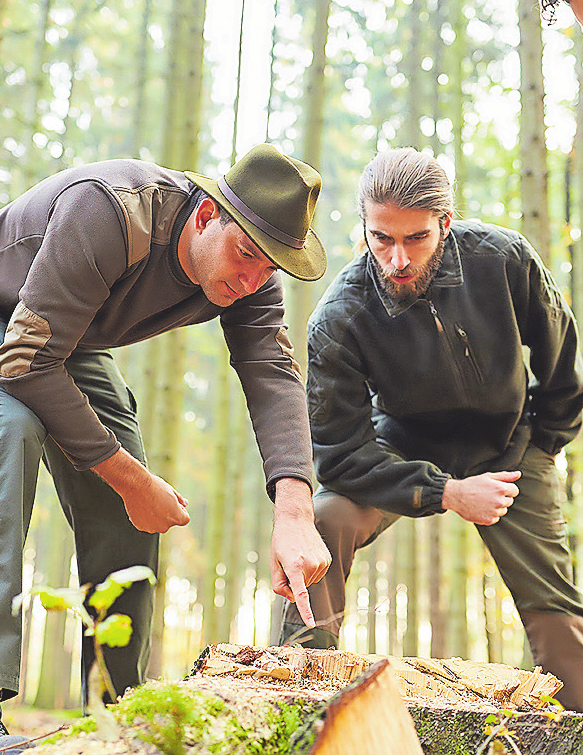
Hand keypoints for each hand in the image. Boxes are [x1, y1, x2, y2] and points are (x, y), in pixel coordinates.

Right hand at [93, 448, 189, 532]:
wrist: (136, 485)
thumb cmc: (155, 487)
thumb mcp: (172, 491)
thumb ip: (180, 500)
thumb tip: (185, 504)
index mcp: (176, 517)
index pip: (184, 519)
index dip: (181, 510)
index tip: (173, 502)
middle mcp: (165, 526)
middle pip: (170, 522)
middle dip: (168, 514)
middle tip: (160, 500)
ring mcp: (152, 528)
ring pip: (158, 523)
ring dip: (156, 517)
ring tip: (150, 502)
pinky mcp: (141, 527)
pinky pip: (146, 523)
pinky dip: (145, 517)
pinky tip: (142, 506)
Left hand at [270, 478, 330, 627]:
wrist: (296, 521)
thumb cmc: (281, 543)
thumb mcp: (274, 564)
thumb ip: (280, 586)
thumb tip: (294, 599)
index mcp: (294, 567)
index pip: (301, 594)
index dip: (306, 611)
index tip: (312, 624)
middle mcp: (310, 565)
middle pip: (302, 587)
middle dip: (294, 580)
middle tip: (289, 561)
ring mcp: (321, 562)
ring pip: (310, 581)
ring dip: (303, 574)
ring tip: (298, 555)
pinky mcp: (327, 560)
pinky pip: (318, 574)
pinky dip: (311, 569)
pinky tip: (307, 555)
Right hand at [442, 471, 520, 524]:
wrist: (456, 496)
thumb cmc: (472, 484)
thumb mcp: (488, 476)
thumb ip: (505, 476)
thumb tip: (518, 474)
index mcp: (501, 489)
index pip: (515, 491)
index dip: (506, 489)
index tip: (496, 489)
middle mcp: (499, 501)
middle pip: (509, 501)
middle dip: (502, 498)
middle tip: (488, 495)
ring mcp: (494, 512)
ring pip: (503, 510)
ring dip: (497, 507)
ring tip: (484, 502)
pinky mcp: (489, 520)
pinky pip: (496, 518)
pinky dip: (491, 514)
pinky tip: (481, 508)